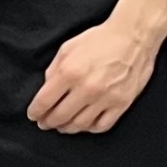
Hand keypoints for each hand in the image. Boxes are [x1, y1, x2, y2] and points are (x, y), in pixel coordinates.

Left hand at [31, 15, 160, 134]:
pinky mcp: (121, 104)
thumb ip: (54, 70)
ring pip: (80, 124)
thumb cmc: (99, 40)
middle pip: (60, 116)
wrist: (133, 37)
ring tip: (62, 126)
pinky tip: (84, 124)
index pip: (45, 101)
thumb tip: (46, 90)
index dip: (35, 111)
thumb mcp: (67, 48)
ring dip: (67, 128)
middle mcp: (86, 88)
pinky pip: (102, 125)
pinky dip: (90, 129)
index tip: (33, 115)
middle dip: (48, 122)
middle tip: (44, 123)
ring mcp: (105, 98)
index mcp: (69, 72)